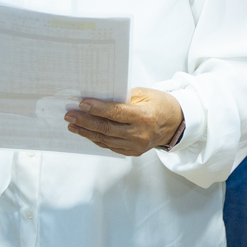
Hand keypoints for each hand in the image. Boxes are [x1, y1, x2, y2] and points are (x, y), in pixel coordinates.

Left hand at [66, 87, 184, 156]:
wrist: (176, 124)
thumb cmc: (160, 105)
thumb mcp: (145, 94)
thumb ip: (123, 97)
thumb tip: (100, 98)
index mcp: (143, 116)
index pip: (115, 113)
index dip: (97, 109)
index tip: (82, 104)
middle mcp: (139, 133)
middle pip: (106, 128)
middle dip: (85, 121)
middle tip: (70, 115)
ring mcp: (136, 145)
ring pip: (105, 140)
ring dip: (87, 132)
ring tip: (73, 125)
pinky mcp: (133, 152)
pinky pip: (110, 146)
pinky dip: (97, 139)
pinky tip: (87, 133)